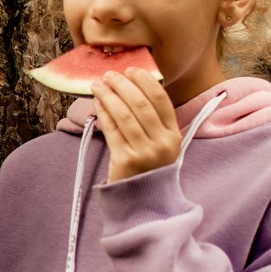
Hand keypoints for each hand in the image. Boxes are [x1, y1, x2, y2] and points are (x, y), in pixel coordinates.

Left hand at [91, 67, 180, 181]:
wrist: (143, 202)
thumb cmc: (149, 167)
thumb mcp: (161, 144)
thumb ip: (154, 120)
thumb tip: (131, 85)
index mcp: (174, 136)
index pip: (161, 99)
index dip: (144, 81)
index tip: (131, 69)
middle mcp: (162, 144)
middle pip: (140, 104)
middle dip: (122, 85)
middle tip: (109, 75)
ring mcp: (144, 153)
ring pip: (123, 115)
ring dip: (109, 96)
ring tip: (98, 85)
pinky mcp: (125, 161)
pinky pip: (111, 130)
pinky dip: (102, 112)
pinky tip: (96, 103)